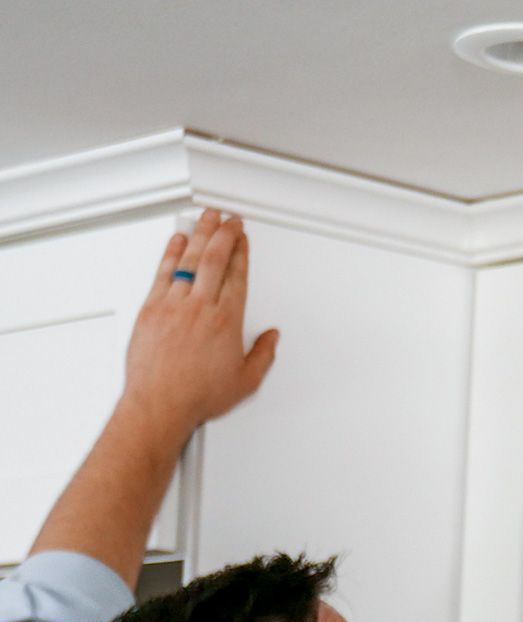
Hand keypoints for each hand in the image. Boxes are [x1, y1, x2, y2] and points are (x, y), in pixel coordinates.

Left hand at [124, 209, 278, 439]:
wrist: (159, 404)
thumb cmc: (197, 395)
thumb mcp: (245, 381)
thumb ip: (263, 355)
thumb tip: (272, 338)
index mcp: (227, 321)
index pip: (237, 275)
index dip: (242, 252)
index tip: (244, 238)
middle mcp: (201, 307)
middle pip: (215, 259)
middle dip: (224, 233)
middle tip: (229, 219)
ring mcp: (173, 305)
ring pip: (189, 259)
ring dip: (200, 235)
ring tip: (206, 218)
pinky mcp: (151, 309)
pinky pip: (163, 272)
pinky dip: (170, 252)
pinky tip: (176, 240)